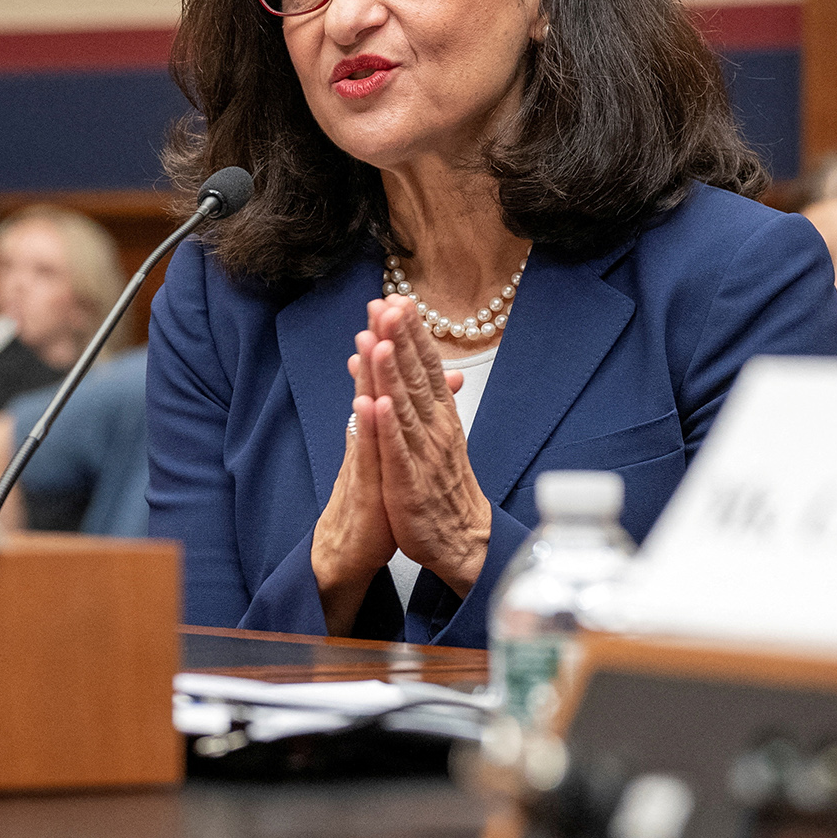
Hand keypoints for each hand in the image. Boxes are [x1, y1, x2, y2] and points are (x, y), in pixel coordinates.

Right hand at [312, 323, 398, 633]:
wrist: (349, 547)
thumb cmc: (376, 498)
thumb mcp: (396, 452)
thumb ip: (407, 414)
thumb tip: (441, 380)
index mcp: (376, 425)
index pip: (384, 375)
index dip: (390, 339)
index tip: (396, 301)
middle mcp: (366, 435)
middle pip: (372, 381)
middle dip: (377, 343)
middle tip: (380, 305)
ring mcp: (362, 458)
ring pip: (365, 411)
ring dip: (369, 376)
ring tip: (371, 341)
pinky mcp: (363, 485)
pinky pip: (365, 453)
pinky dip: (368, 429)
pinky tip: (369, 405)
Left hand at [363, 295, 491, 595]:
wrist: (460, 538)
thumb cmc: (443, 483)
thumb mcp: (435, 432)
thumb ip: (420, 396)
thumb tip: (402, 360)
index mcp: (440, 415)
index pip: (425, 366)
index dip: (412, 333)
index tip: (398, 299)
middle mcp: (434, 428)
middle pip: (415, 377)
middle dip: (400, 339)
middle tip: (387, 304)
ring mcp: (422, 455)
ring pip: (404, 407)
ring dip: (391, 373)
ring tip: (378, 340)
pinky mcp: (408, 483)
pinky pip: (397, 451)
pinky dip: (387, 428)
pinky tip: (376, 405)